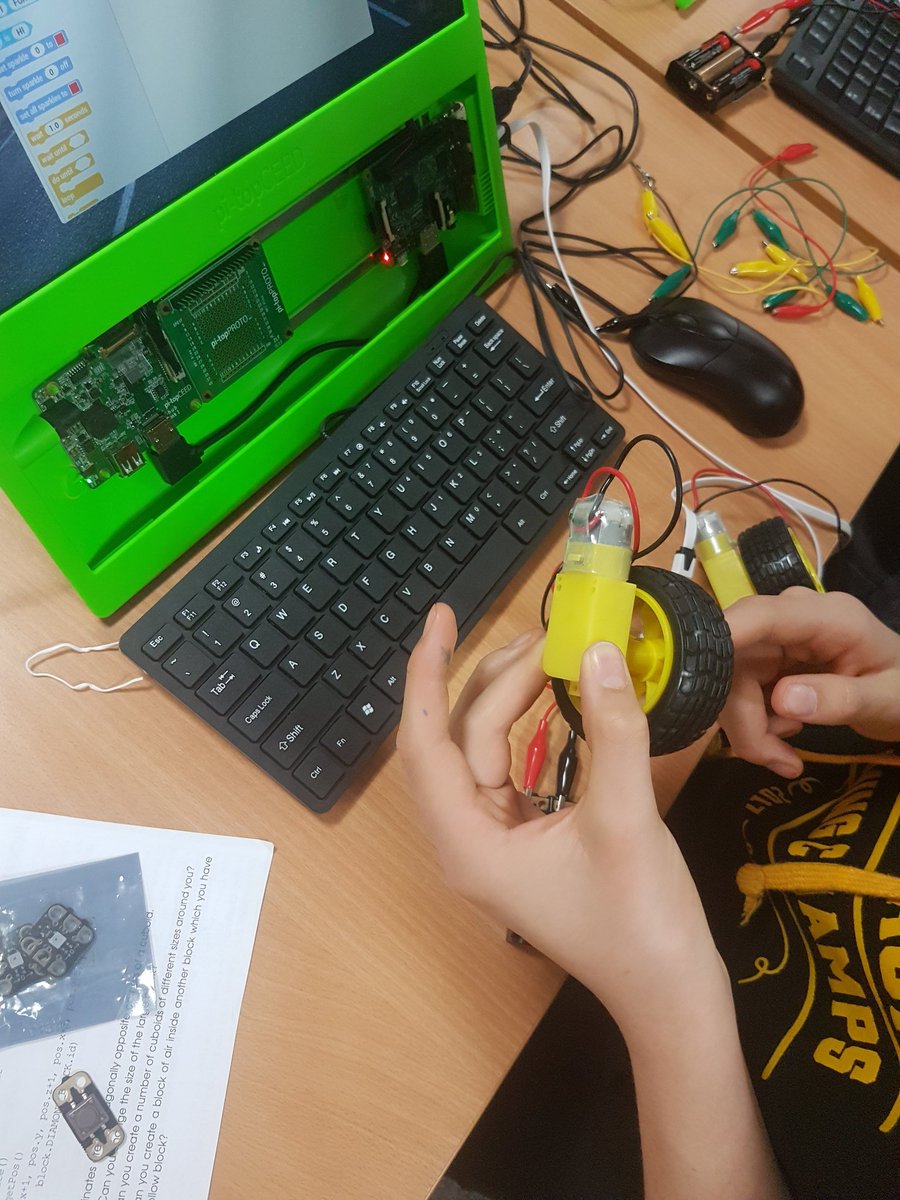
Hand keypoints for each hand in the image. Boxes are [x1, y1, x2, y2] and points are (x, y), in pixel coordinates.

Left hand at [398, 604, 720, 1030]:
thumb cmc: (640, 922)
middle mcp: (468, 839)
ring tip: (556, 652)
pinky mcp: (525, 840)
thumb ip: (613, 730)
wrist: (670, 995)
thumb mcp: (626, 819)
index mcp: (468, 843)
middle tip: (549, 632)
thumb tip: (600, 652)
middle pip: (462, 736)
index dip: (428, 673)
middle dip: (498, 678)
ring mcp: (496, 841)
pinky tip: (566, 697)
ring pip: (489, 749)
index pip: (424, 741)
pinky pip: (516, 768)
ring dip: (519, 699)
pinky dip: (537, 729)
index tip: (442, 617)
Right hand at [721, 588, 899, 777]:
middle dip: (744, 715)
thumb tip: (783, 701)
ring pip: (731, 681)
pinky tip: (784, 741)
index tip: (695, 678)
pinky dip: (755, 725)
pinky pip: (742, 692)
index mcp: (826, 617)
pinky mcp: (770, 662)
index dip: (723, 639)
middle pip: (735, 659)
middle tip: (773, 759)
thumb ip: (839, 699)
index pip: (761, 616)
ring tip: (785, 758)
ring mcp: (779, 641)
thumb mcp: (885, 701)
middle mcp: (793, 622)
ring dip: (749, 727)